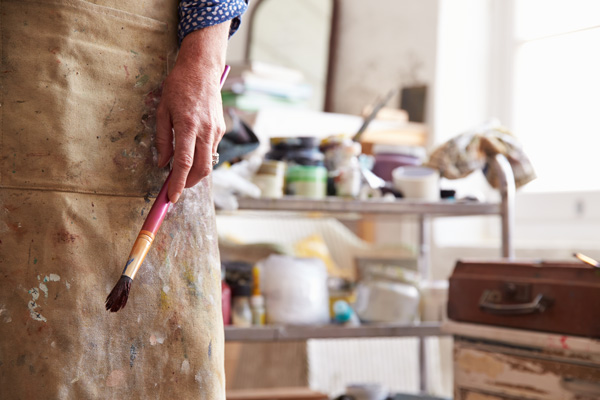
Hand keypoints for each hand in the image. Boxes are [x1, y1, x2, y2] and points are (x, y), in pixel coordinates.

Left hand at [155, 24, 229, 202]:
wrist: (202, 68)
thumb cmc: (178, 86)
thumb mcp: (162, 110)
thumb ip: (162, 138)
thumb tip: (162, 162)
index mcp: (187, 125)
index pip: (184, 163)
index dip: (178, 183)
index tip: (172, 197)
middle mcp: (205, 130)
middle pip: (202, 168)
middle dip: (190, 183)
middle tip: (177, 187)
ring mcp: (216, 130)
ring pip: (209, 161)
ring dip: (196, 171)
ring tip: (182, 171)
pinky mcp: (221, 128)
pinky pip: (212, 149)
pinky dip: (201, 156)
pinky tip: (192, 151)